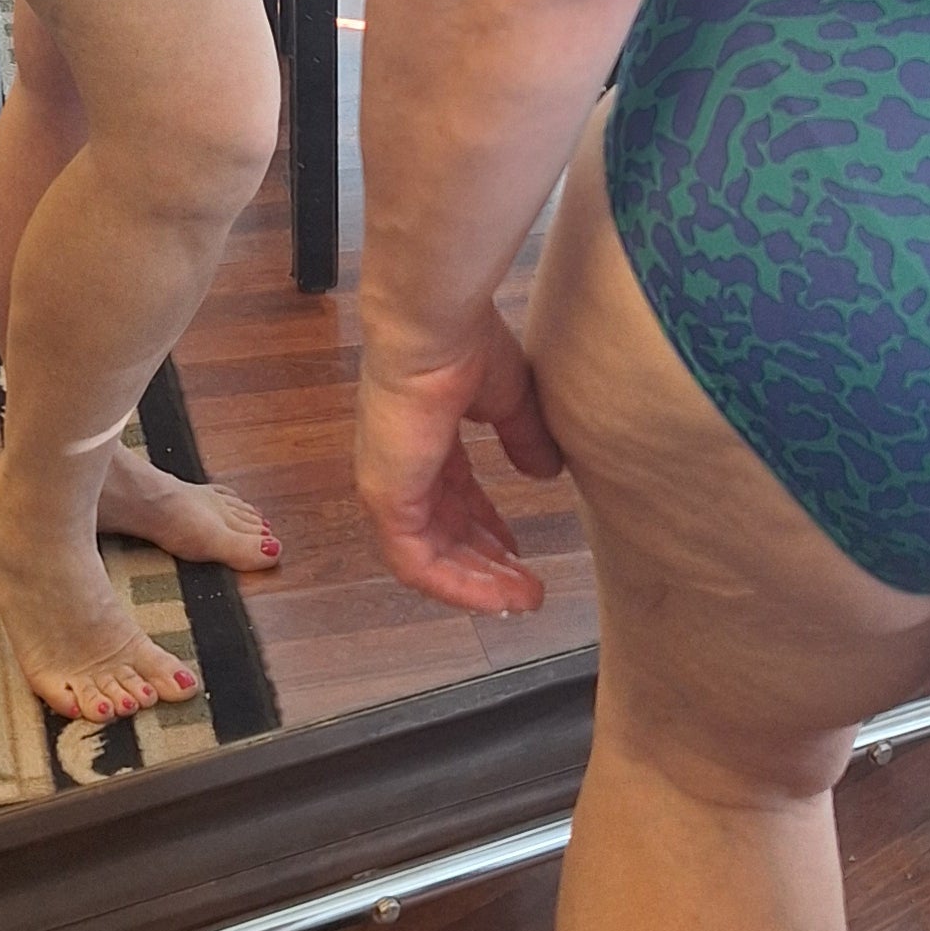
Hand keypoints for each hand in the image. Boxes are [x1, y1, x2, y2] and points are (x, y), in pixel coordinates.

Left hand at [356, 303, 565, 613]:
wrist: (433, 328)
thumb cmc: (463, 346)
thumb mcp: (509, 400)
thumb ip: (524, 437)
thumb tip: (544, 472)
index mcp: (424, 439)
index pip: (451, 497)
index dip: (486, 527)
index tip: (518, 551)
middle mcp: (401, 466)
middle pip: (443, 532)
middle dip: (486, 563)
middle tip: (526, 589)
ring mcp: (389, 487)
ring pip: (430, 557)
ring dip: (477, 583)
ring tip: (521, 602)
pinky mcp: (385, 502)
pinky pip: (418, 564)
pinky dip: (457, 587)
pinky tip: (497, 599)